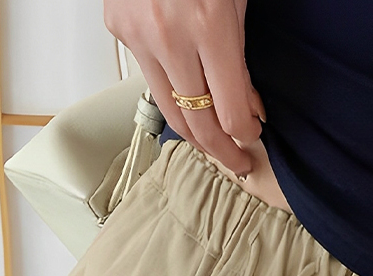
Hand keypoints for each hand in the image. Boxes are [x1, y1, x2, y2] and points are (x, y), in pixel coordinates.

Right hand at [104, 0, 266, 175]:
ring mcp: (139, 36)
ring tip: (214, 148)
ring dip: (194, 138)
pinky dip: (173, 99)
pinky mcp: (120, 32)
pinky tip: (189, 107)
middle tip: (238, 162)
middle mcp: (170, 36)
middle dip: (222, 151)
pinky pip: (151, 81)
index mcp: (208, 24)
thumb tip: (247, 108)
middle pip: (197, 123)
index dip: (243, 135)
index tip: (252, 139)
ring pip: (169, 112)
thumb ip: (241, 60)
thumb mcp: (238, 1)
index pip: (228, 111)